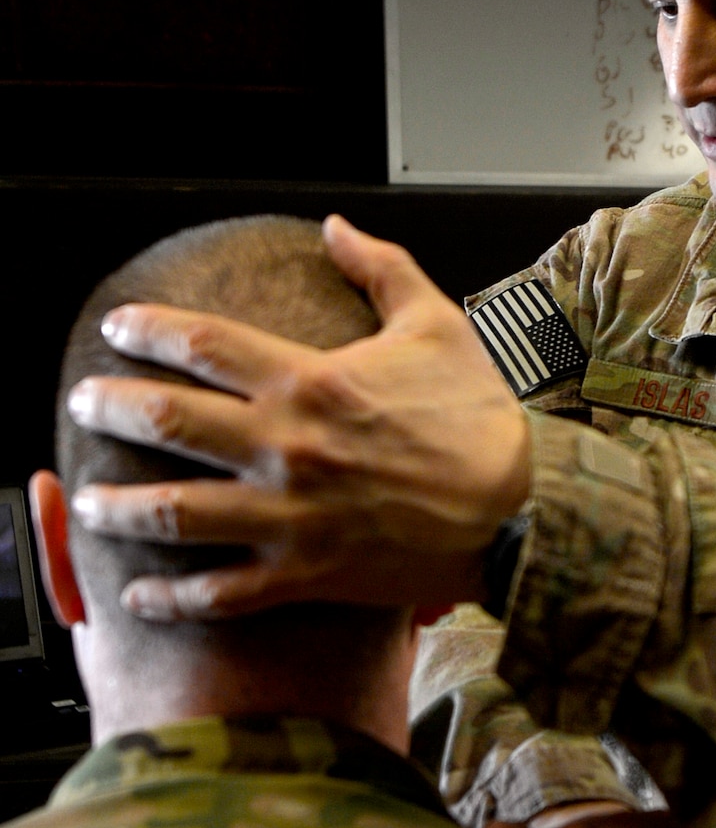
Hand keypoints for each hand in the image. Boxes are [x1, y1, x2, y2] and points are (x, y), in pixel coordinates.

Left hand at [65, 217, 530, 619]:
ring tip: (90, 503)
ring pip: (176, 512)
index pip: (202, 343)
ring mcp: (291, 516)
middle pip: (166, 420)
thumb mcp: (438, 326)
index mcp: (311, 382)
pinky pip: (222, 593)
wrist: (519, 512)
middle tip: (83, 404)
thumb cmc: (480, 420)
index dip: (147, 330)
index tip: (117, 329)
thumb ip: (381, 270)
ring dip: (119, 508)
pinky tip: (141, 597)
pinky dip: (174, 598)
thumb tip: (337, 229)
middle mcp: (287, 447)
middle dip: (110, 408)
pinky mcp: (306, 575)